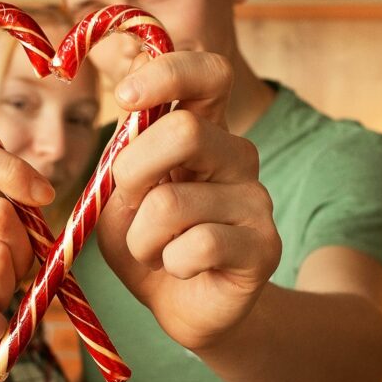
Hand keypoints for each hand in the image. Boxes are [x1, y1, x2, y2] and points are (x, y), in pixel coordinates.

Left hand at [97, 51, 280, 352]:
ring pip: (172, 202)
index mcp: (204, 130)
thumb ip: (121, 160)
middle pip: (185, 133)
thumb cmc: (149, 243)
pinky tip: (180, 270)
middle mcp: (237, 155)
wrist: (184, 308)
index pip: (208, 73)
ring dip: (141, 238)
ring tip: (153, 251)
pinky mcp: (264, 246)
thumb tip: (129, 124)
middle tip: (129, 204)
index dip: (167, 73)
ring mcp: (256, 199)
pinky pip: (195, 246)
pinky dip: (168, 263)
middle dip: (132, 172)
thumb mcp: (117, 199)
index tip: (126, 97)